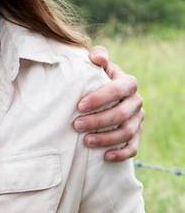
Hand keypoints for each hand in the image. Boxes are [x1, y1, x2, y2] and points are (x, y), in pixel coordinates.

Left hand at [74, 46, 143, 160]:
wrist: (103, 94)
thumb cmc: (95, 77)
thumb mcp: (96, 65)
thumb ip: (97, 57)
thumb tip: (96, 57)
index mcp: (128, 83)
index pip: (119, 89)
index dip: (101, 98)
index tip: (80, 105)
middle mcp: (136, 102)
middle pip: (122, 114)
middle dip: (98, 121)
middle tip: (76, 125)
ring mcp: (137, 120)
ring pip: (127, 132)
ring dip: (106, 138)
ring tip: (85, 141)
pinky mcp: (135, 135)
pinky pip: (133, 147)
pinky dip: (121, 153)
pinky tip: (104, 156)